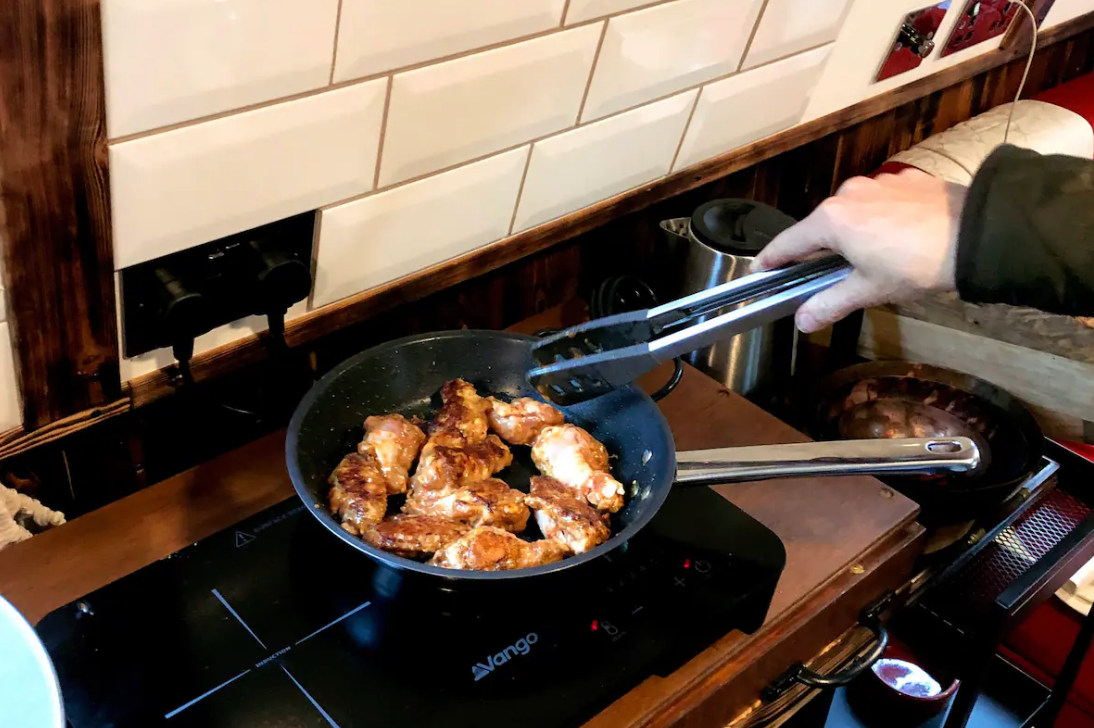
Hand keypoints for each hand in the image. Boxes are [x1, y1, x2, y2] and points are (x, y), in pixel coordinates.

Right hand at [750, 169, 965, 332]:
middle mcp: (848, 193)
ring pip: (851, 213)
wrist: (978, 235)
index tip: (760, 272)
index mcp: (831, 220)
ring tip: (869, 260)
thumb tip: (802, 322)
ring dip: (851, 235)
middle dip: (818, 251)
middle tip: (823, 277)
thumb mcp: (869, 290)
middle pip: (820, 227)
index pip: (788, 243)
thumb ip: (830, 303)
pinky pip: (879, 202)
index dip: (771, 260)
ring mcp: (878, 182)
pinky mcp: (906, 180)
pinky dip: (877, 220)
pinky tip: (896, 239)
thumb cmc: (916, 264)